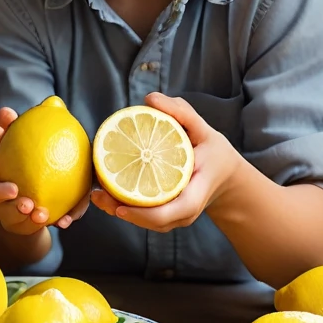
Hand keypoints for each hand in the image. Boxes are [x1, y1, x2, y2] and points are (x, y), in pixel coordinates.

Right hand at [0, 107, 91, 235]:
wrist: (46, 191)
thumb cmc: (40, 155)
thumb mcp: (40, 136)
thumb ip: (44, 120)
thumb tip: (53, 103)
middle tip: (15, 190)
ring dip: (15, 212)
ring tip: (36, 210)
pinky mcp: (12, 223)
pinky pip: (22, 228)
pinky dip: (38, 225)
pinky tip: (59, 221)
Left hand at [90, 92, 240, 230]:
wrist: (225, 176)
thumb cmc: (213, 152)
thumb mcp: (204, 129)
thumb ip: (180, 112)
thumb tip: (150, 99)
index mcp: (197, 192)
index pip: (176, 210)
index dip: (147, 213)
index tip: (120, 206)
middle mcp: (187, 211)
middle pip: (155, 222)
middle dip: (124, 213)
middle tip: (97, 196)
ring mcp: (177, 217)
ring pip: (147, 223)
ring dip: (120, 212)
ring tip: (97, 196)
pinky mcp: (168, 215)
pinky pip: (146, 217)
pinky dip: (126, 209)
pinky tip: (107, 194)